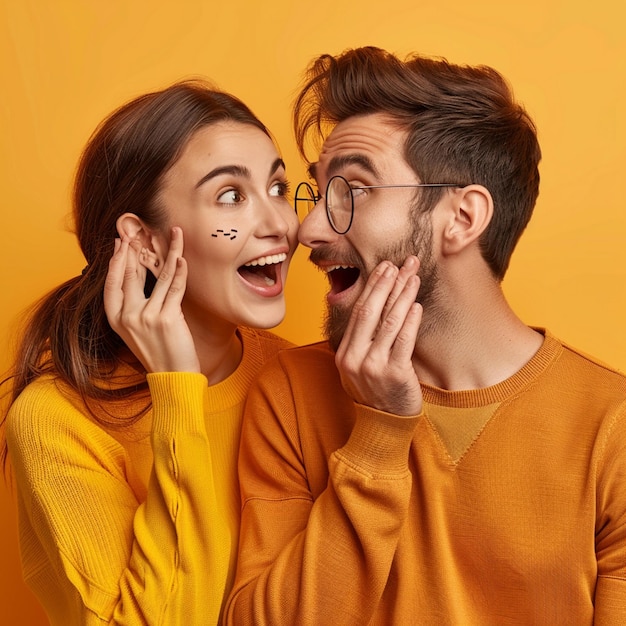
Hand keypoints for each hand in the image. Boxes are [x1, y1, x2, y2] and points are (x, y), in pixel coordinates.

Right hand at [104, 227, 200, 372]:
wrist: (173, 377)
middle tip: (140, 230)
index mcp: (115, 320)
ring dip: (170, 251)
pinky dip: (181, 271)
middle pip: (130, 273)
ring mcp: (146, 317)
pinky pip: (175, 288)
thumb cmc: (159, 352)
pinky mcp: (167, 319)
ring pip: (159, 276)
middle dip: (136, 248)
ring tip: (176, 233)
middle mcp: (127, 317)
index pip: (111, 282)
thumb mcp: (137, 331)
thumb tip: (138, 279)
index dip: (115, 260)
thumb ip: (134, 308)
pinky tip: (183, 257)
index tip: (119, 242)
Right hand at [335, 256, 422, 415]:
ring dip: (402, 295)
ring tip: (413, 276)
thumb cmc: (376, 392)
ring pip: (389, 322)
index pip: (359, 312)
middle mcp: (355, 358)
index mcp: (345, 353)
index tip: (384, 268)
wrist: (384, 426)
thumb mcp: (359, 367)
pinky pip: (403, 341)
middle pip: (371, 311)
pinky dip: (410, 321)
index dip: (372, 287)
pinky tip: (416, 305)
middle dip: (387, 283)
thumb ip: (363, 341)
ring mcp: (374, 367)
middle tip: (400, 263)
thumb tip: (375, 306)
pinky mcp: (395, 375)